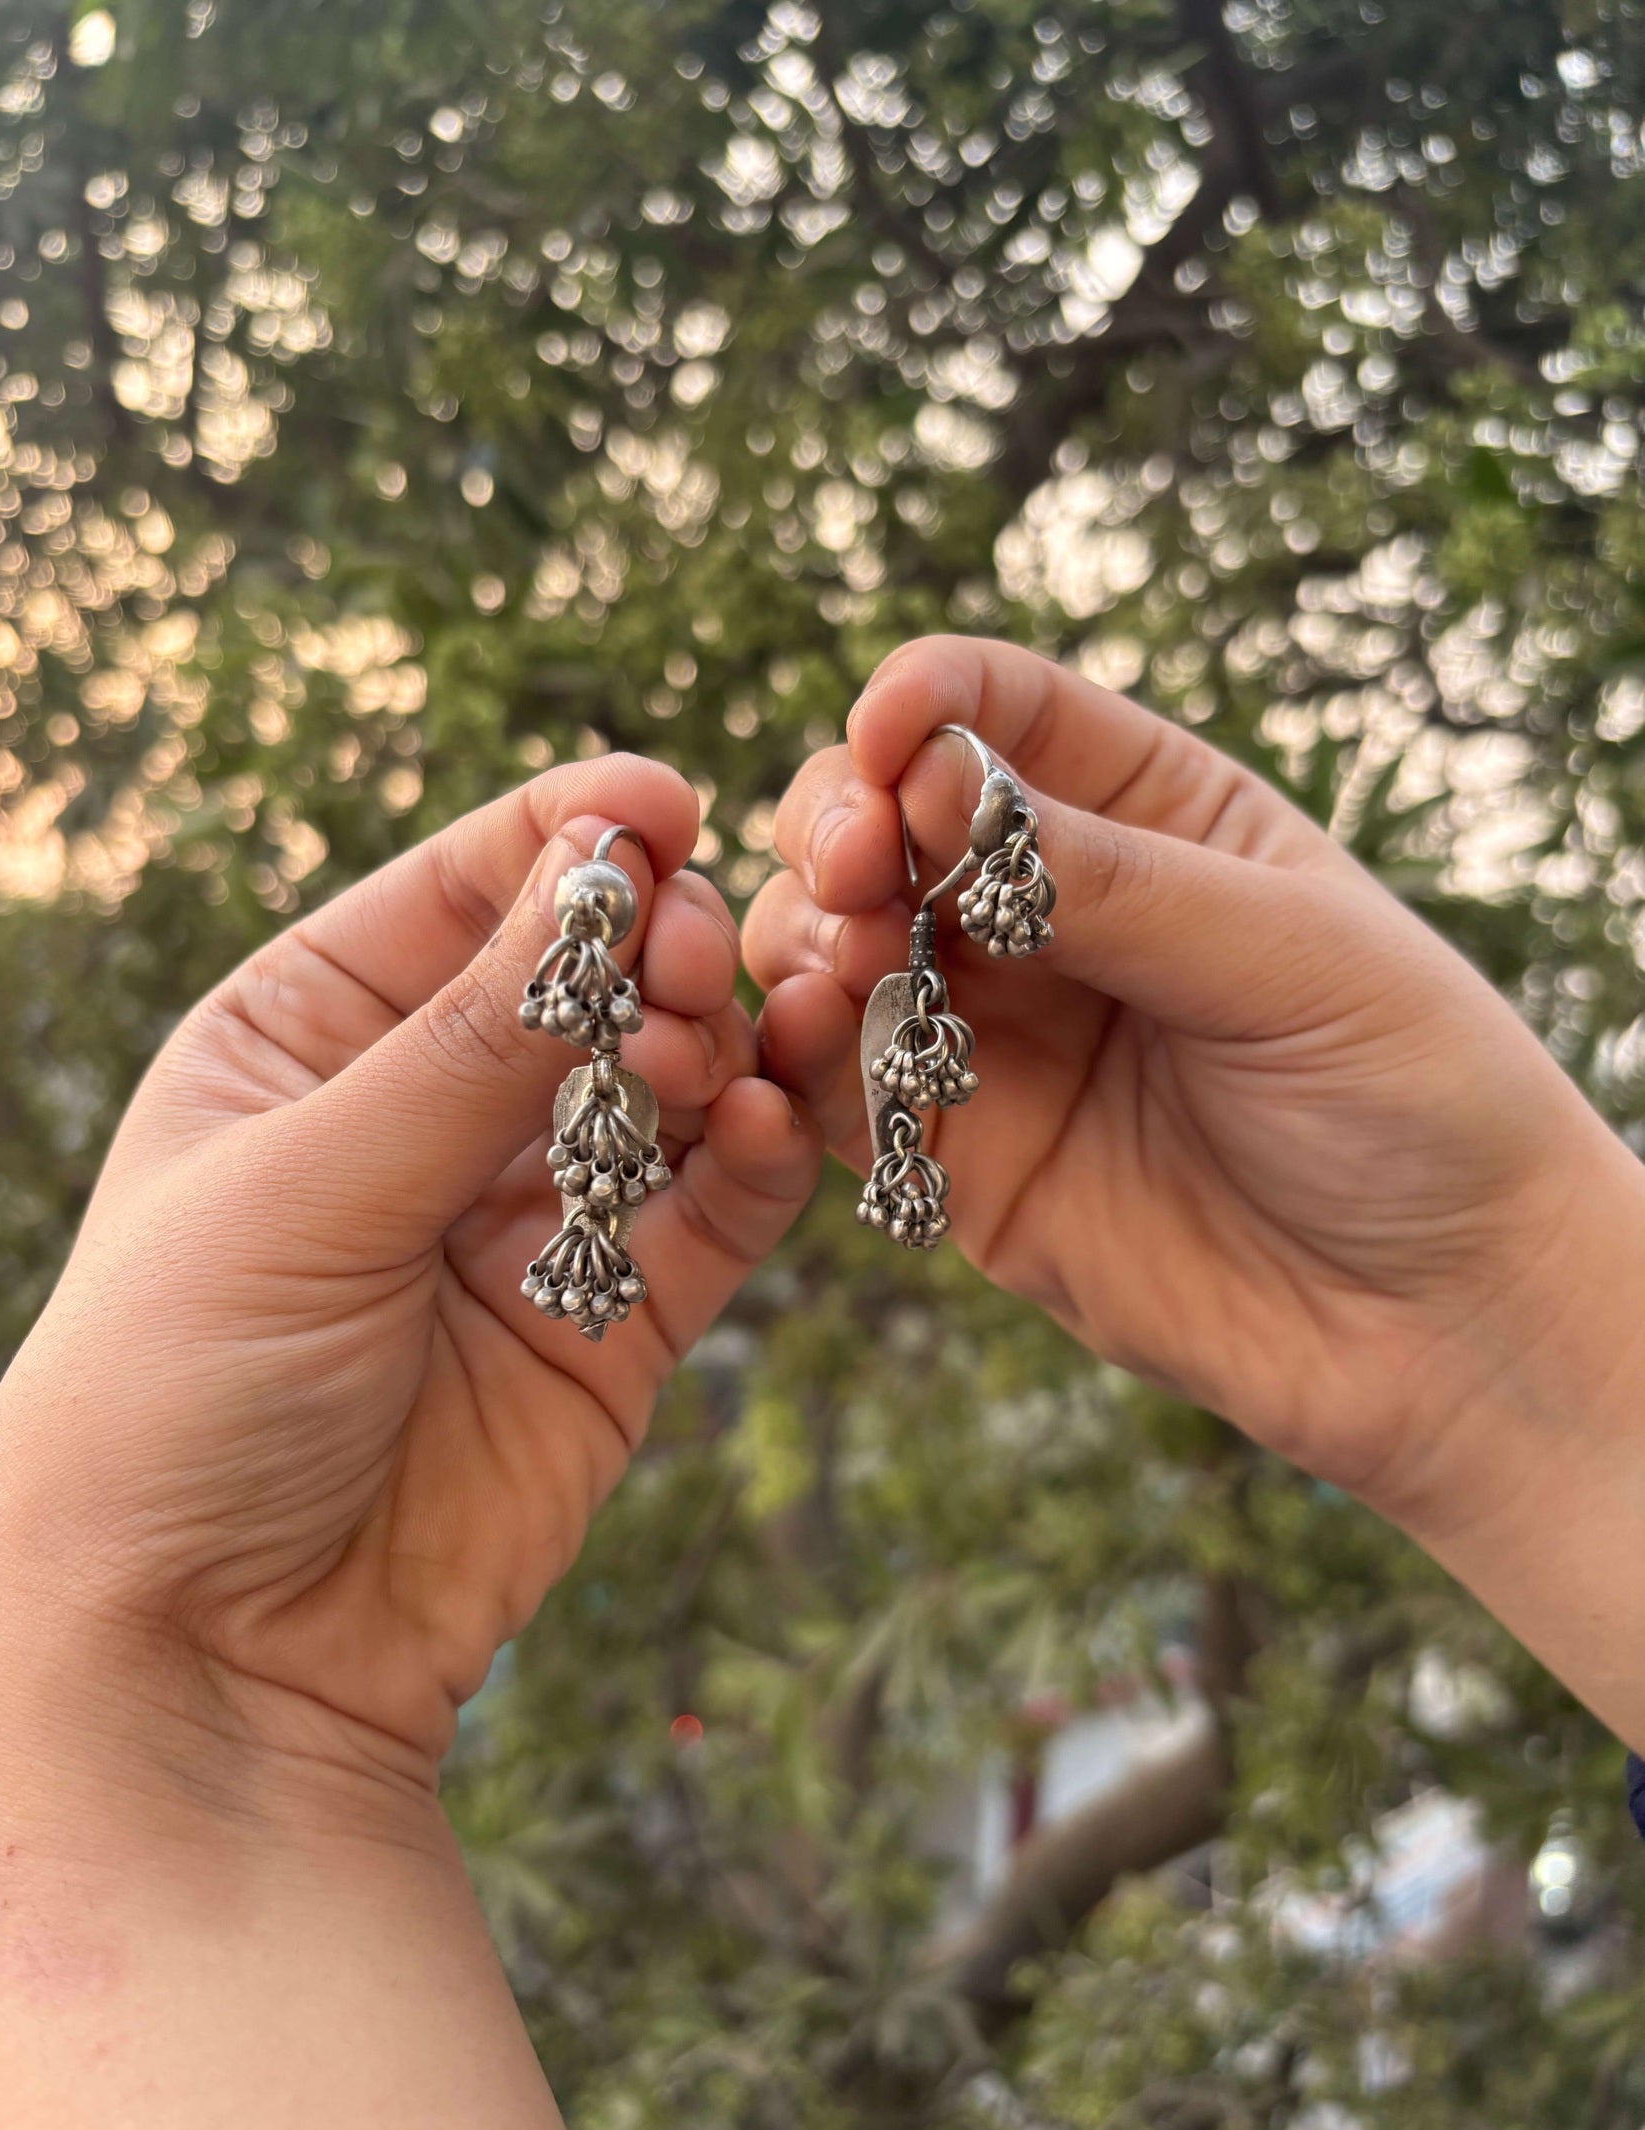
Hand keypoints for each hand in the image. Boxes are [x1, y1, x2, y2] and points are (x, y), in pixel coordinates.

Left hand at [0, 754, 820, 1800]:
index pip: (458, 891)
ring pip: (665, 1085)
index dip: (567, 837)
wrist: (203, 1656)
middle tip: (690, 963)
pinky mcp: (611, 1325)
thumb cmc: (180, 1394)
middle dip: (654, 949)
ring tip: (713, 1056)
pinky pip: (709, 1217)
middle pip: (584, 976)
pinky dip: (751, 1164)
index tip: (666, 806)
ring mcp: (526, 1217)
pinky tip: (759, 1129)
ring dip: (711, 1047)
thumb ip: (467, 1044)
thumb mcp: (303, 1188)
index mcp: (305, 1037)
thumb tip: (603, 871)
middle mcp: (424, 1113)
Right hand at [746, 638, 1644, 1552]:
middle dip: (845, 820)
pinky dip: (796, 1059)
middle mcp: (1053, 914)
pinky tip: (808, 1047)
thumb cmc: (1410, 1099)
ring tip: (846, 966)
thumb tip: (939, 784)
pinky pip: (837, 1088)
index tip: (887, 731)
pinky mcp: (956, 1154)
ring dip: (810, 936)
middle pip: (890, 819)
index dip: (929, 705)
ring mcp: (996, 1031)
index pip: (1005, 717)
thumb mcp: (1286, 959)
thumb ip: (1111, 882)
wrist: (1437, 1320)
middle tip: (854, 866)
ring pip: (837, 945)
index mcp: (1154, 818)